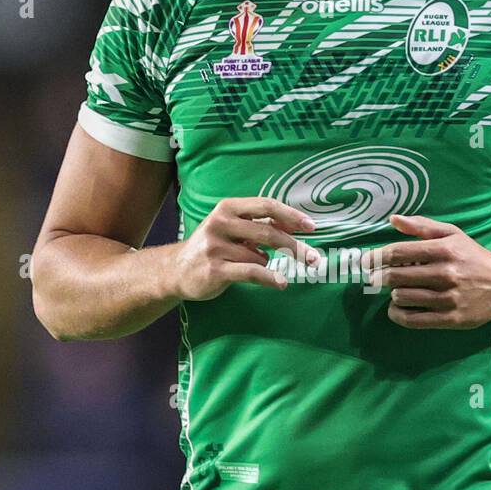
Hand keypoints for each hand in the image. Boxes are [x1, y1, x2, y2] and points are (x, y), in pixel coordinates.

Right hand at [169, 197, 321, 299]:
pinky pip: (252, 273)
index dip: (291, 216)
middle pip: (268, 232)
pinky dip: (270, 279)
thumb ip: (260, 226)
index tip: (311, 227)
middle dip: (294, 246)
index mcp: (228, 208)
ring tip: (264, 269)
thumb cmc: (212, 247)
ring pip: (260, 257)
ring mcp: (216, 247)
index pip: (266, 206)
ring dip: (268, 265)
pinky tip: (281, 283)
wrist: (177, 271)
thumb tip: (297, 227)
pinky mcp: (215, 269)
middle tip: (314, 258)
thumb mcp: (232, 229)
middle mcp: (220, 223)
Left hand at [362, 213, 490, 328]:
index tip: (365, 261)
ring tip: (396, 290)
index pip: (400, 253)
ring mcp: (449, 298)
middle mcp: (446, 273)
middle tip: (377, 278)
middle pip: (397, 276)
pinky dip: (398, 314)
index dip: (377, 257)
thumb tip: (393, 219)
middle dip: (381, 277)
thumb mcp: (452, 234)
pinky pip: (413, 319)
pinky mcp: (451, 319)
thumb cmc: (473, 257)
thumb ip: (422, 226)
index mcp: (445, 250)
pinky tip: (396, 309)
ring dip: (393, 294)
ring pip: (403, 297)